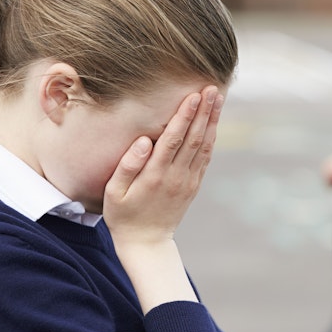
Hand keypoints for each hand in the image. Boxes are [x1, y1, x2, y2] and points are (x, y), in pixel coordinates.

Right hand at [103, 85, 223, 312]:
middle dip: (203, 111)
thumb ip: (127, 166)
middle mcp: (176, 176)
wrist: (147, 243)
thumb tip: (143, 141)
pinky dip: (211, 137)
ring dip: (212, 120)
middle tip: (211, 88)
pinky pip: (205, 157)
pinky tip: (214, 122)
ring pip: (204, 145)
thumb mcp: (114, 193)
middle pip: (194, 138)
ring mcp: (188, 181)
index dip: (185, 116)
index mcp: (155, 175)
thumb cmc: (124, 215)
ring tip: (217, 98)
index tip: (194, 96)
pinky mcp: (194, 184)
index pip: (174, 139)